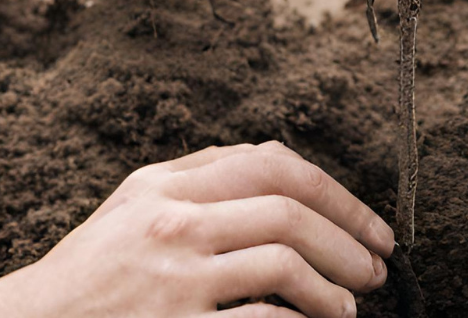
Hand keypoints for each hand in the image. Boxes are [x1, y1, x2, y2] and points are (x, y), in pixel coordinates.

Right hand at [0, 142, 392, 317]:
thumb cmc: (88, 272)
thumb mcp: (133, 205)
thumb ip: (197, 177)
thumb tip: (274, 164)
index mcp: (166, 186)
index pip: (272, 164)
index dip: (336, 193)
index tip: (369, 224)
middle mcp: (172, 223)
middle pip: (289, 212)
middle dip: (350, 240)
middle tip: (378, 269)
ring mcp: (173, 280)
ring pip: (283, 264)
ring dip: (334, 289)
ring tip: (349, 308)